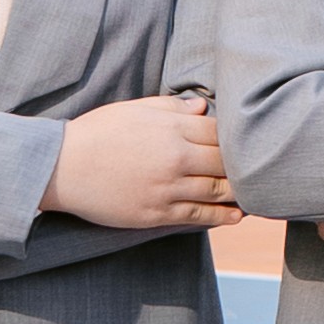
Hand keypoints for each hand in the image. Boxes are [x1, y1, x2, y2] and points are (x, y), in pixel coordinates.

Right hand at [45, 94, 240, 230]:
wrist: (60, 167)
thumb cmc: (96, 133)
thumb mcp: (134, 110)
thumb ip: (172, 108)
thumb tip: (203, 107)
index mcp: (171, 128)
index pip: (219, 132)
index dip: (235, 138)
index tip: (247, 142)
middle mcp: (175, 157)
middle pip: (225, 161)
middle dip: (244, 165)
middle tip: (263, 168)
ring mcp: (167, 187)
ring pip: (218, 190)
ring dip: (239, 192)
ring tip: (257, 193)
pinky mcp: (156, 213)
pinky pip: (198, 215)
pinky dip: (222, 216)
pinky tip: (237, 215)